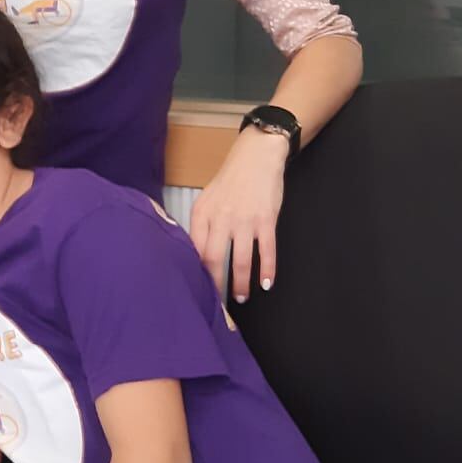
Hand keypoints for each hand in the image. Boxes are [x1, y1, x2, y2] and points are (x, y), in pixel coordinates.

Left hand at [188, 126, 289, 301]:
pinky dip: (267, 270)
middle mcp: (220, 218)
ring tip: (240, 297)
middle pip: (213, 260)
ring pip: (240, 260)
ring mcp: (244, 220)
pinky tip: (267, 283)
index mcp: (202, 214)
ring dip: (240, 283)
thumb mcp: (207, 200)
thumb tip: (198, 256)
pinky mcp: (266, 220)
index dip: (196, 273)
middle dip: (215, 286)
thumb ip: (202, 226)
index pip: (194, 250)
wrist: (256, 158)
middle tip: (218, 304)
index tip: (197, 289)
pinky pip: (266, 250)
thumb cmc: (230, 181)